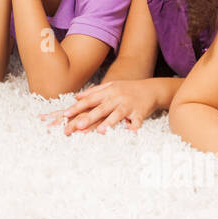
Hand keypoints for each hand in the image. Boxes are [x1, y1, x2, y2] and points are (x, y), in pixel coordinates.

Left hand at [41, 79, 159, 134]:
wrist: (151, 88)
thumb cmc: (128, 89)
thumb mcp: (111, 86)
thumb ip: (94, 92)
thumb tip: (76, 96)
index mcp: (108, 92)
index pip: (90, 100)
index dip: (77, 107)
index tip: (65, 114)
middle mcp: (117, 98)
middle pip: (101, 108)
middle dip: (89, 117)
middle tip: (77, 126)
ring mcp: (129, 105)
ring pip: (117, 114)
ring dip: (109, 123)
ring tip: (101, 131)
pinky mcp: (140, 112)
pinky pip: (137, 121)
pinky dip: (134, 126)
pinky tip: (130, 132)